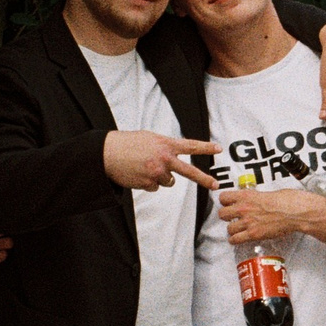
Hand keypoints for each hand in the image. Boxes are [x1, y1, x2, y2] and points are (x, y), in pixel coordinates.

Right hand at [104, 129, 218, 191]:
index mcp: (165, 144)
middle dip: (204, 179)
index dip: (206, 147)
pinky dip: (148, 182)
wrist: (107, 153)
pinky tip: (138, 173)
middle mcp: (164, 159)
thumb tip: (174, 157)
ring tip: (145, 167)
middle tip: (215, 185)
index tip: (218, 149)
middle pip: (189, 171)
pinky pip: (155, 187)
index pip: (190, 146)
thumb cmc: (127, 144)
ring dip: (161, 177)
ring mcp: (157, 172)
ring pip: (168, 182)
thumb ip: (165, 147)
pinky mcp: (148, 183)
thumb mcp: (150, 138)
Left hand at [218, 185, 325, 246]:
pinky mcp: (253, 234)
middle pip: (222, 214)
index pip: (223, 197)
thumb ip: (256, 197)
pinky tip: (240, 239)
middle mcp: (244, 208)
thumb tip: (255, 201)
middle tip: (232, 218)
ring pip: (228, 229)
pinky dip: (236, 240)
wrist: (295, 212)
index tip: (228, 204)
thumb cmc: (287, 201)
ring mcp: (248, 222)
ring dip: (233, 230)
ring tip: (238, 230)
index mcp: (246, 195)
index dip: (225, 202)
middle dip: (226, 216)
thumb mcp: (267, 193)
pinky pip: (235, 239)